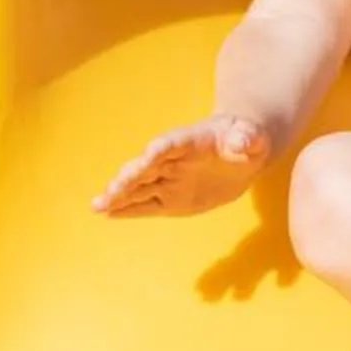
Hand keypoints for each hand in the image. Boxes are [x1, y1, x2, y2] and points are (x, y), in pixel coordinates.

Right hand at [93, 116, 270, 217]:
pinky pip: (146, 205)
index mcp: (191, 140)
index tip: (145, 156)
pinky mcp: (170, 198)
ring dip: (119, 195)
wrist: (241, 151)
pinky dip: (128, 209)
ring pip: (139, 188)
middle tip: (111, 191)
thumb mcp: (254, 137)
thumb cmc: (246, 139)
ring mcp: (168, 179)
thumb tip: (242, 142)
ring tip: (96, 205)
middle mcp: (172, 159)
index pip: (171, 143)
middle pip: (146, 167)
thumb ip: (247, 138)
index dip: (158, 149)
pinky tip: (107, 214)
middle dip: (129, 178)